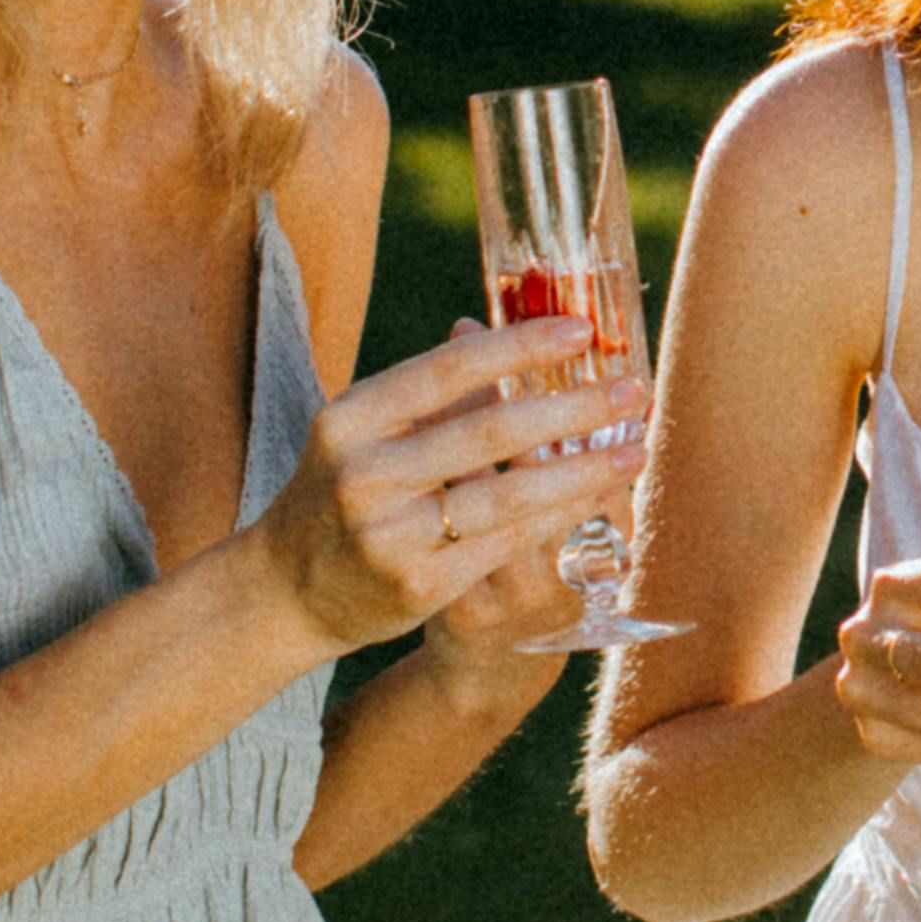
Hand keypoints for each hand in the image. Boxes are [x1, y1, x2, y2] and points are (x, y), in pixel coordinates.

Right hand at [261, 311, 648, 658]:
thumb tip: (496, 328)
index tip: (580, 329)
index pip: (446, 371)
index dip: (517, 346)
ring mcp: (391, 537)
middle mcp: (365, 476)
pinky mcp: (419, 587)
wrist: (285, 593)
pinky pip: (507, 545)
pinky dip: (560, 518)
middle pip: (488, 433)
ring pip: (508, 497)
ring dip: (582, 470)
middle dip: (571, 409)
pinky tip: (598, 497)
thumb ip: (427, 391)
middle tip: (633, 389)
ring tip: (634, 447)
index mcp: (350, 420)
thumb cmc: (339, 493)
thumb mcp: (363, 432)